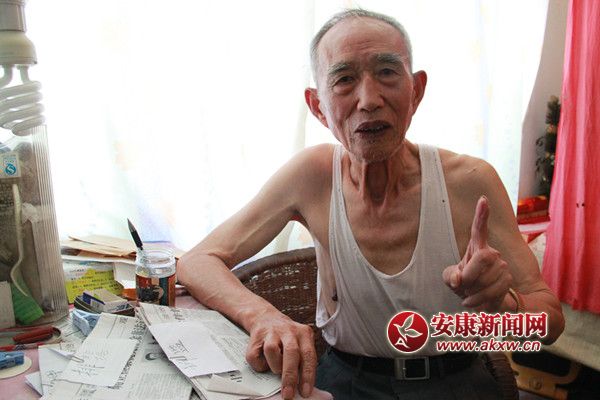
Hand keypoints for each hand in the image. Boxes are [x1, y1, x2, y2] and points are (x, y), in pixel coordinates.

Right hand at [246, 310, 316, 399]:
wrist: (266, 317)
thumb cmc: (286, 337)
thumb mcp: (300, 343)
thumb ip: (302, 361)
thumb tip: (301, 386)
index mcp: (304, 333)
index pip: (309, 355)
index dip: (307, 375)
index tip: (305, 392)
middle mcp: (289, 331)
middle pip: (291, 352)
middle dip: (290, 376)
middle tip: (288, 394)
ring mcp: (271, 332)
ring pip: (271, 350)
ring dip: (274, 366)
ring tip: (275, 369)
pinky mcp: (256, 336)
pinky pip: (255, 355)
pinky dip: (259, 364)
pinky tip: (264, 362)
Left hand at [442, 196, 512, 310]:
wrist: (482, 302)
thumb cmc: (465, 285)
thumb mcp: (451, 279)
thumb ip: (450, 276)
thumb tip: (458, 279)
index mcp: (476, 247)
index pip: (479, 228)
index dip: (481, 214)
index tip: (483, 199)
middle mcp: (491, 253)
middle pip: (484, 256)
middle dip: (471, 275)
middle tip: (464, 285)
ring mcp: (502, 266)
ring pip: (488, 277)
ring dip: (473, 290)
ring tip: (469, 293)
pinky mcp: (508, 279)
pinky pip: (493, 290)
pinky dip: (478, 300)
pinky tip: (473, 301)